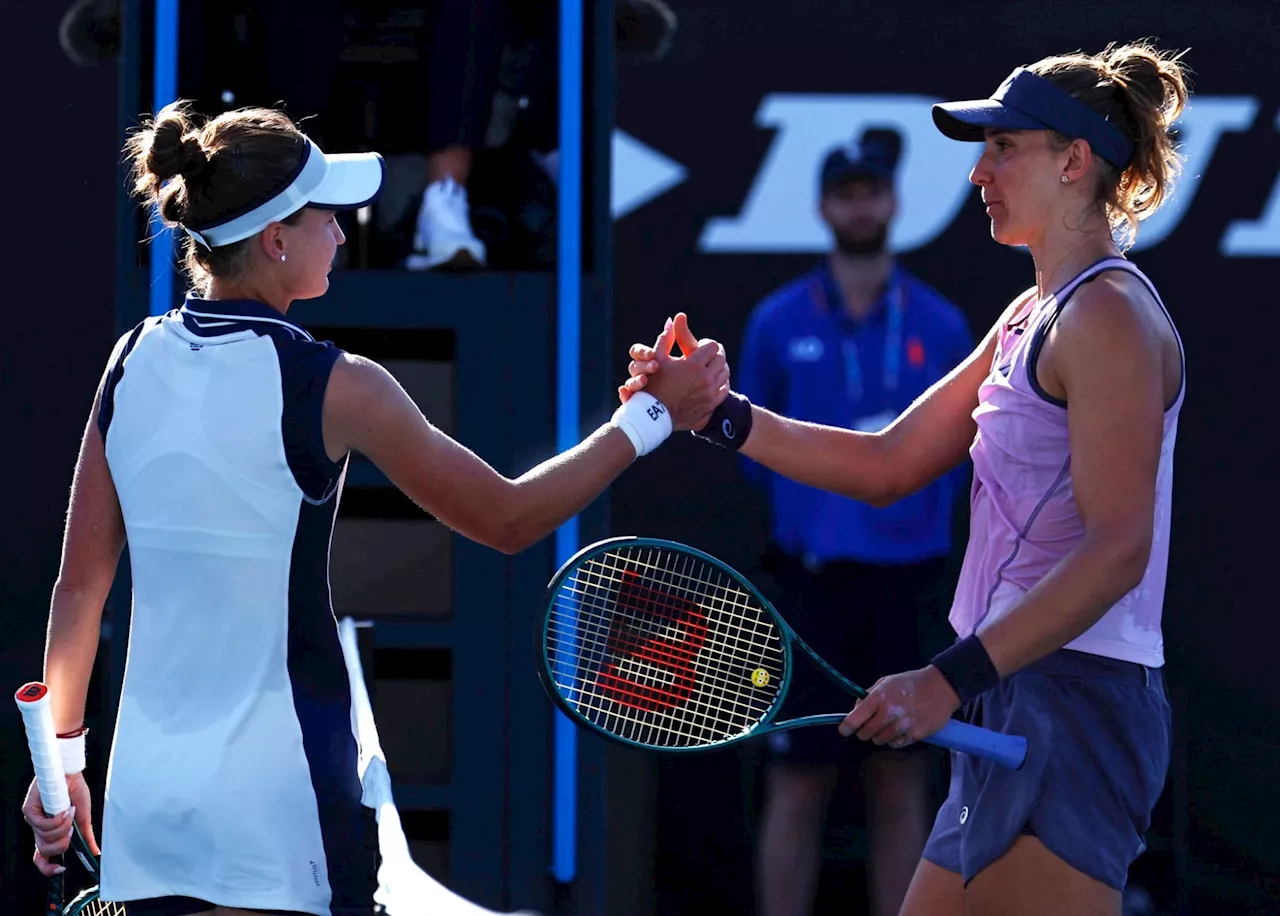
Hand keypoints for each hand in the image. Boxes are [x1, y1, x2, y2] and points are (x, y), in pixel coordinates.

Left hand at [23, 772, 99, 876]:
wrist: (71, 774)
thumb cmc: (75, 793)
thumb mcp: (84, 820)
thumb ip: (86, 838)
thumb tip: (96, 853)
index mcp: (50, 834)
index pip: (42, 858)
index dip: (48, 868)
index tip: (61, 869)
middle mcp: (40, 830)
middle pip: (45, 852)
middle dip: (62, 843)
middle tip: (72, 829)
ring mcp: (33, 821)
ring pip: (45, 839)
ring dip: (63, 827)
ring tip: (70, 812)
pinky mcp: (29, 811)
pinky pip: (42, 825)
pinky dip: (57, 819)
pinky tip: (65, 809)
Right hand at [620, 313, 728, 429]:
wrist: (655, 416)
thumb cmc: (653, 385)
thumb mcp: (657, 359)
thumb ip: (666, 338)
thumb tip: (673, 319)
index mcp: (693, 365)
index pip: (713, 346)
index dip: (707, 344)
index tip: (700, 347)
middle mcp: (705, 378)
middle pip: (721, 359)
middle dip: (714, 355)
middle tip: (706, 356)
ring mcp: (710, 392)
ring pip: (725, 373)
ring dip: (718, 368)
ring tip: (708, 368)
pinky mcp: (711, 403)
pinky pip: (724, 388)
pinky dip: (721, 382)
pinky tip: (712, 381)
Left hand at [838, 666, 960, 749]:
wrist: (940, 688)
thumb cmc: (909, 683)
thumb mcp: (885, 682)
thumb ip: (868, 696)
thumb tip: (854, 710)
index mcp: (879, 698)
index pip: (855, 719)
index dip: (846, 727)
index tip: (844, 730)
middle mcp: (889, 713)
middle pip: (865, 734)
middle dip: (864, 731)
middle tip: (870, 725)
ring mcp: (902, 726)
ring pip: (879, 741)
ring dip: (880, 735)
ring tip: (888, 725)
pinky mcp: (915, 736)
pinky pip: (895, 744)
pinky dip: (894, 739)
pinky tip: (900, 729)